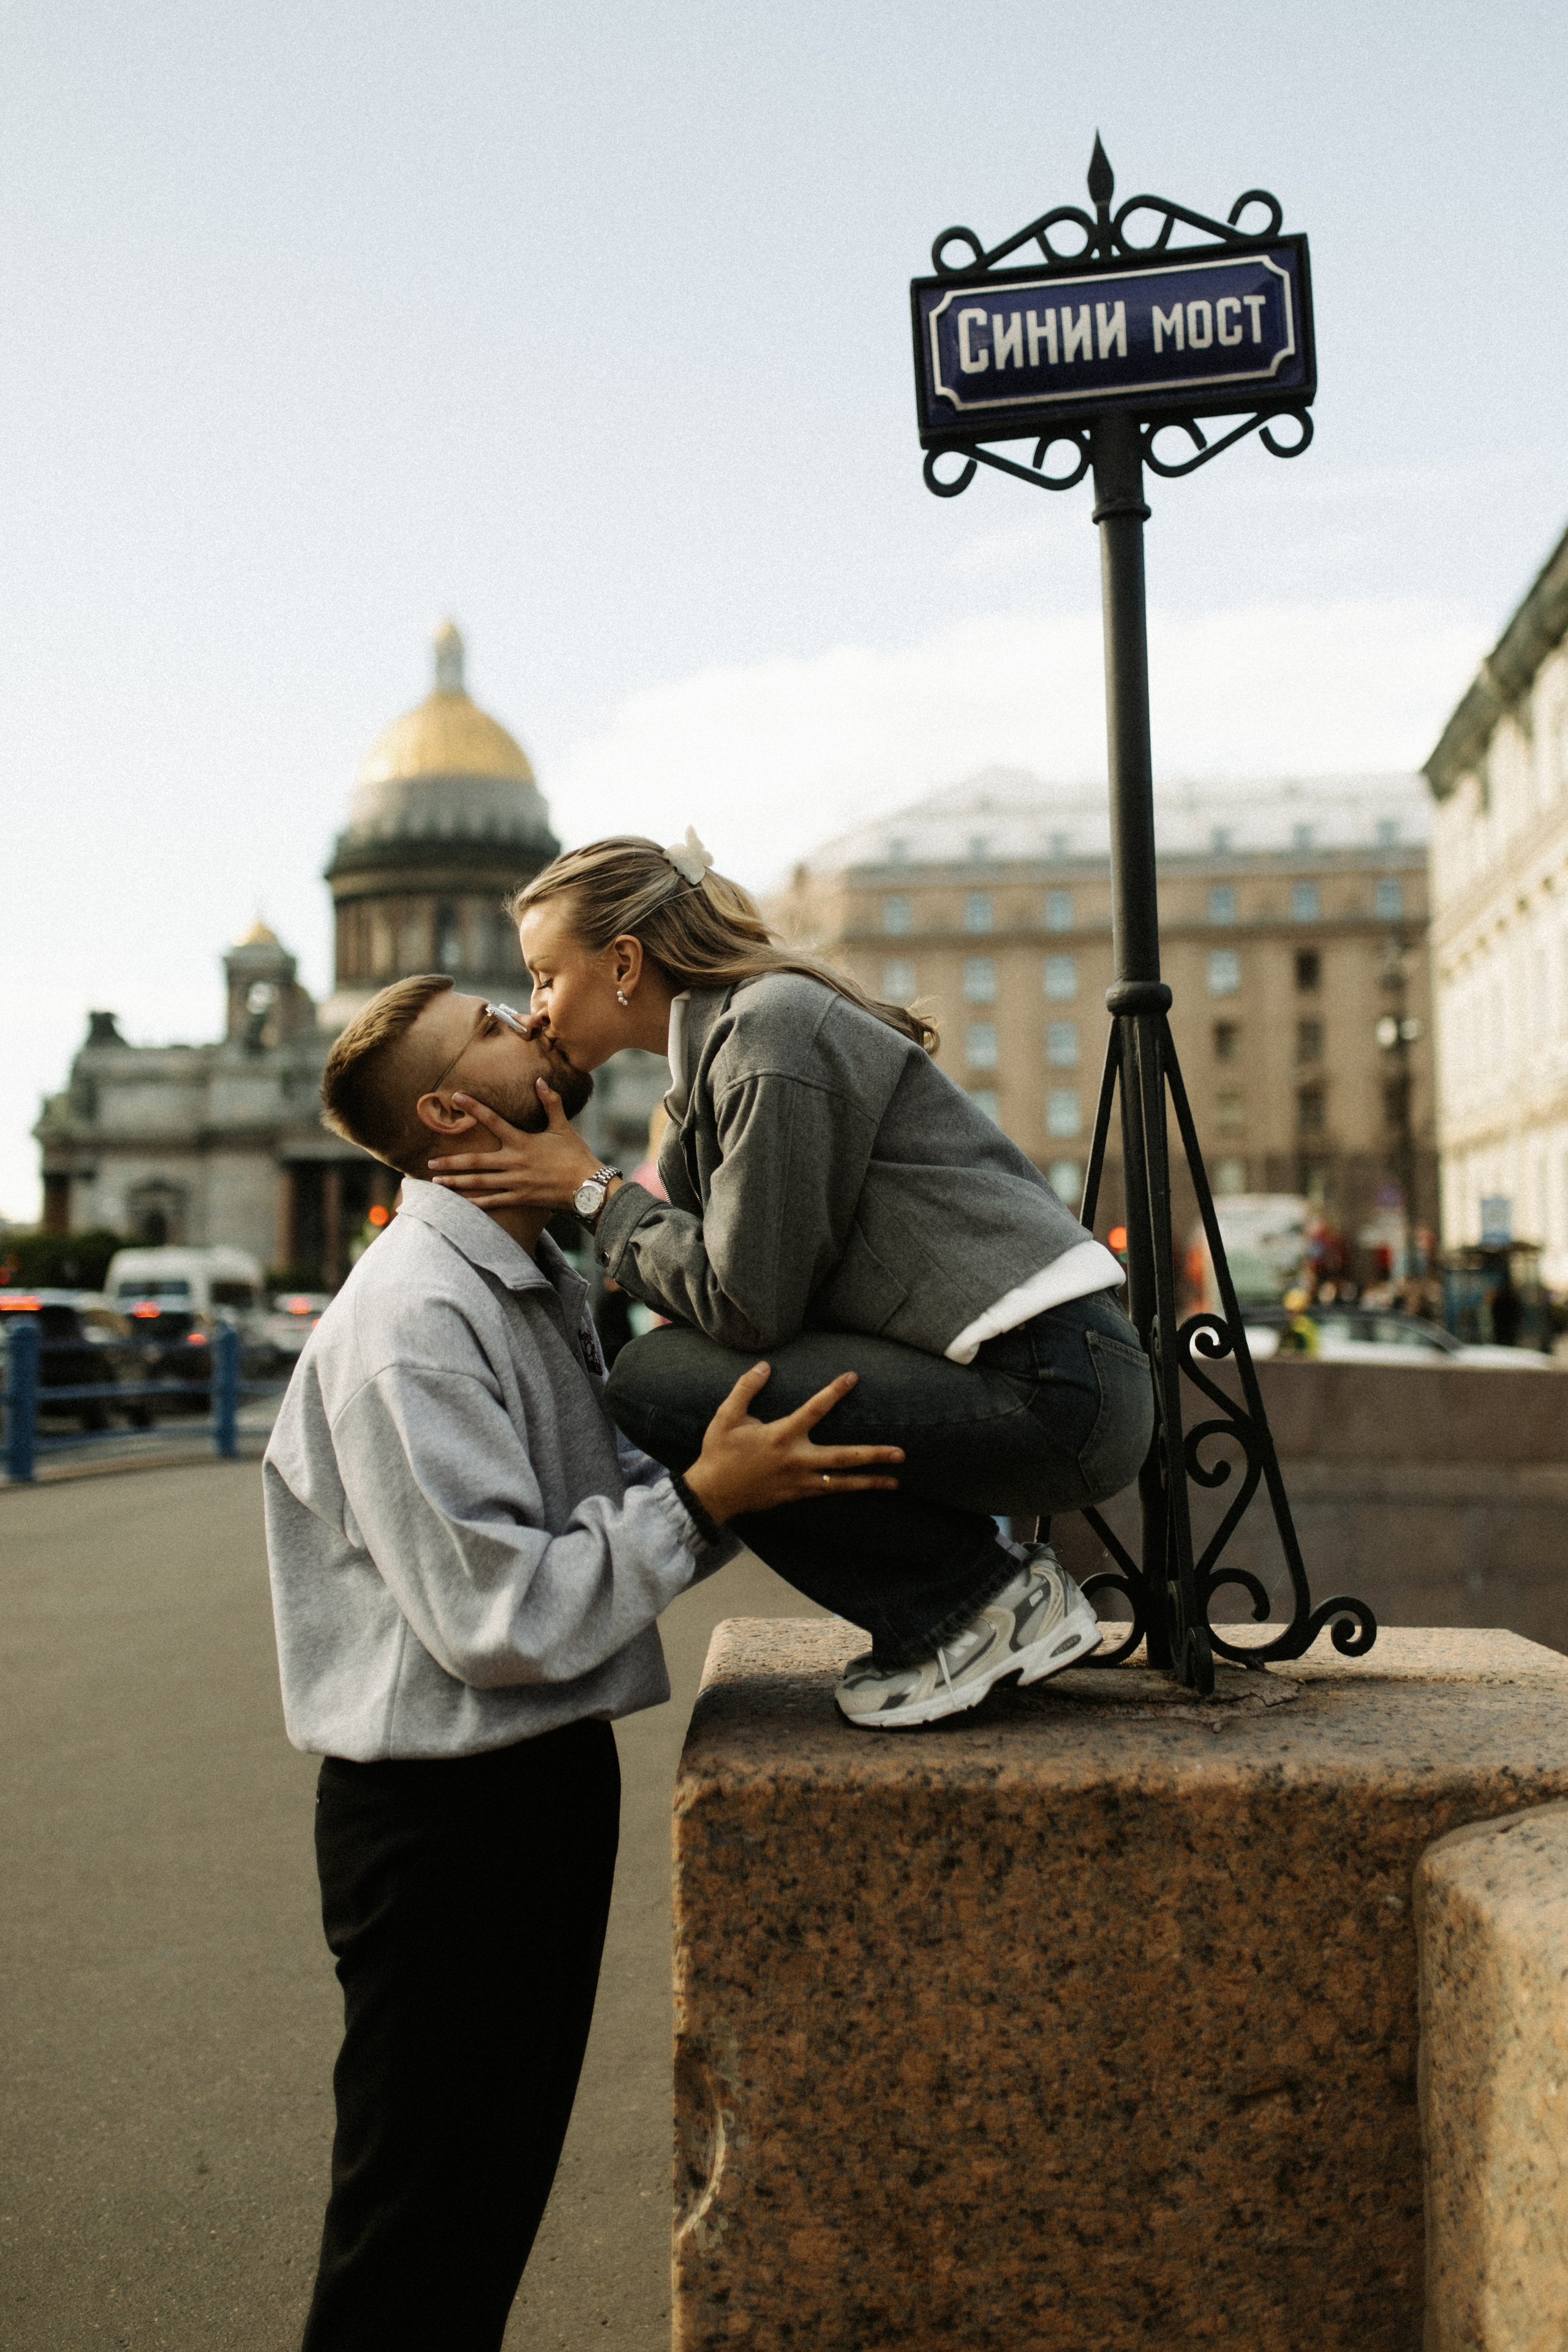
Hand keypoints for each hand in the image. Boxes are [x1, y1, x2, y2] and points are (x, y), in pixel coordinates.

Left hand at [427, 1084, 600, 1210]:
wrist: (587, 1187)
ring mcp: (515, 1182)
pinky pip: (493, 1201)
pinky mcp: (520, 1198)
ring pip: (479, 1182)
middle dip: (451, 1162)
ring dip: (456, 1182)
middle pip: (475, 1161)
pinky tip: (460, 1202)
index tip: (455, 1096)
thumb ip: (551, 1103)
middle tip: (429, 1162)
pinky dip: (475, 1202)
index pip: (493, 1120)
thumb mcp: (563, 1127)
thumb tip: (540, 1081)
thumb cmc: (576, 1155)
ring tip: (436, 1181)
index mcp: (522, 1142)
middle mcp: (514, 1162)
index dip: (474, 1107)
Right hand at [681, 1365, 901, 1524]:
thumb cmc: (719, 1453)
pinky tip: (863, 1488)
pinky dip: (847, 1489)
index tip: (852, 1377)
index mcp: (780, 1436)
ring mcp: (798, 1482)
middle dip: (873, 1455)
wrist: (712, 1494)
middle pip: (843, 1457)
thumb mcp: (726, 1417)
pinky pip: (827, 1491)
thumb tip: (764, 1366)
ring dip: (869, 1482)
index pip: (814, 1410)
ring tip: (895, 1482)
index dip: (834, 1392)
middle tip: (900, 1454)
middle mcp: (796, 1460)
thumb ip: (746, 1389)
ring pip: (841, 1482)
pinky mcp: (796, 1495)